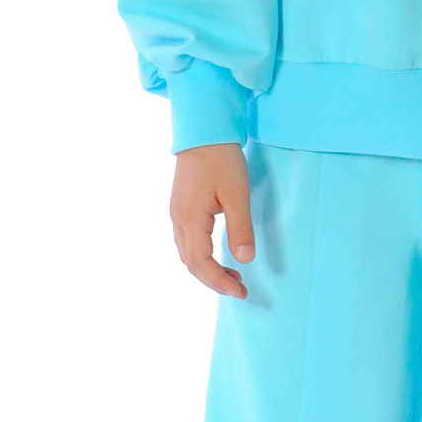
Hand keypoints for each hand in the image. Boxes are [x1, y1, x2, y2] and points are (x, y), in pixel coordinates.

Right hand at [169, 142, 255, 297]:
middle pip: (191, 263)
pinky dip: (201, 256)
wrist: (203, 131)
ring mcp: (177, 213)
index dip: (219, 282)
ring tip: (233, 275)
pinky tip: (218, 254)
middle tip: (240, 289)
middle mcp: (178, 219)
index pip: (201, 263)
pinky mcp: (181, 207)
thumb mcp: (237, 194)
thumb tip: (245, 259)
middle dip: (214, 281)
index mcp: (190, 219)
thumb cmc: (222, 159)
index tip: (241, 291)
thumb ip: (240, 228)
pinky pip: (187, 241)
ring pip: (187, 254)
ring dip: (208, 270)